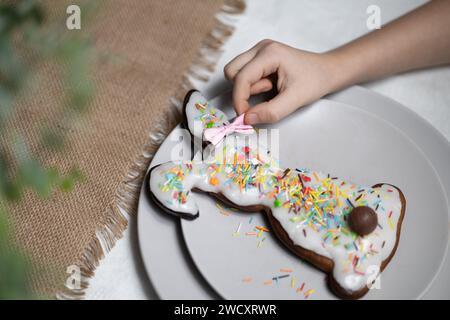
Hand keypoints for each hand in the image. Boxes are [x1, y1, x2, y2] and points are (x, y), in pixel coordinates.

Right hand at [224, 40, 338, 124]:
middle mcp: (261, 48)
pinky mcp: (260, 58)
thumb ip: (270, 112)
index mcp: (270, 53)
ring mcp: (259, 51)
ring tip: (270, 90)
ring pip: (236, 73)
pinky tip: (270, 86)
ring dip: (248, 88)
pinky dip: (253, 86)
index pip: (241, 77)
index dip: (239, 100)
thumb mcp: (294, 100)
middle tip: (259, 102)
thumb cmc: (314, 81)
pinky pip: (245, 74)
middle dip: (241, 91)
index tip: (245, 117)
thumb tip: (246, 119)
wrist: (327, 71)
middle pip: (232, 71)